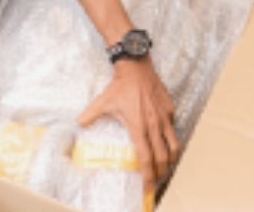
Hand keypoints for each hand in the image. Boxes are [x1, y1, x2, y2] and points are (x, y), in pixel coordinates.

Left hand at [77, 57, 180, 188]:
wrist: (136, 67)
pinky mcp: (169, 108)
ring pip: (174, 144)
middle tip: (158, 179)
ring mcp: (164, 117)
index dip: (148, 174)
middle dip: (161, 171)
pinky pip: (173, 127)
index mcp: (139, 127)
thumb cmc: (120, 86)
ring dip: (172, 158)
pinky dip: (171, 137)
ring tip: (168, 165)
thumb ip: (90, 115)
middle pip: (163, 156)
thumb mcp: (103, 102)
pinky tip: (166, 139)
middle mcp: (154, 125)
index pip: (146, 158)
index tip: (148, 185)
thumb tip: (79, 123)